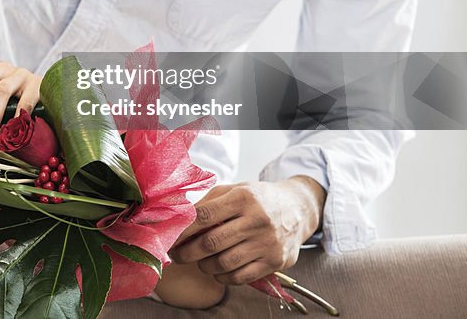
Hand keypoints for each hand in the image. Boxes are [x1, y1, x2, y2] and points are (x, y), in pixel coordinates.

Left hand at [169, 176, 325, 284]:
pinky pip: (241, 276)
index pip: (204, 216)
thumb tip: (179, 218)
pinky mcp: (275, 261)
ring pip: (224, 263)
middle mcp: (257, 219)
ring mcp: (267, 242)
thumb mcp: (235, 190)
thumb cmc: (258, 199)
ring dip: (204, 265)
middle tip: (177, 255)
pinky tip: (217, 269)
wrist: (298, 209)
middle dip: (187, 252)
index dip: (182, 230)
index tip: (168, 238)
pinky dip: (223, 276)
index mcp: (243, 198)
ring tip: (199, 261)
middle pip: (211, 242)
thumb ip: (208, 202)